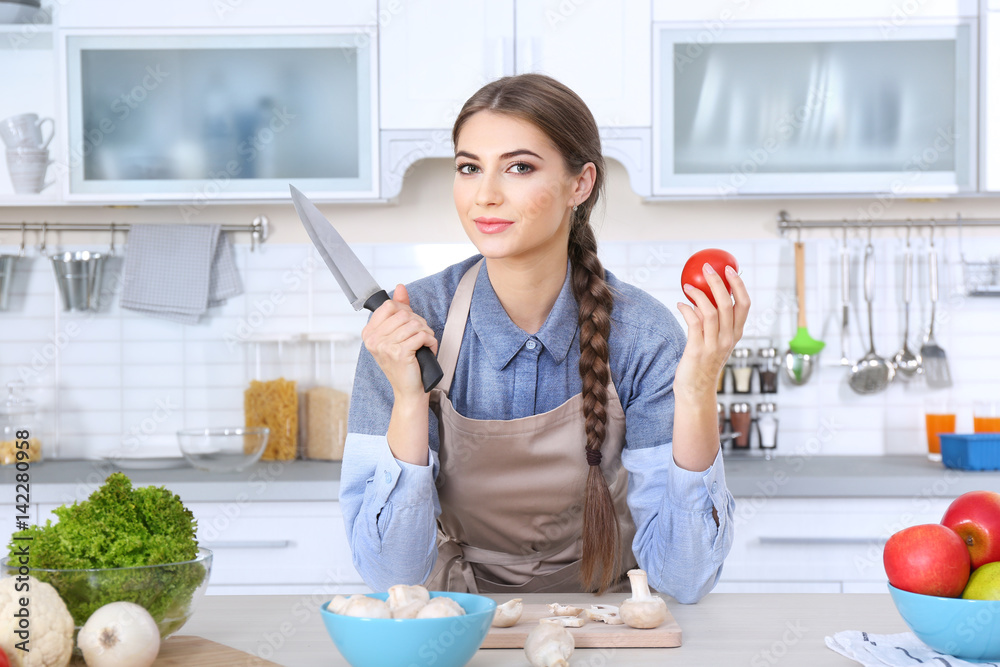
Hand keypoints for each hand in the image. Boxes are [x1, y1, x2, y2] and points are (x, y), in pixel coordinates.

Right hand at [362, 284, 438, 399]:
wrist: (408, 390)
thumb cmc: (404, 363)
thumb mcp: (397, 335)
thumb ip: (398, 310)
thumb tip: (400, 287)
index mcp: (369, 333)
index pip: (389, 306)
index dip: (405, 310)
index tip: (411, 323)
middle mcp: (374, 340)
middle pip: (404, 314)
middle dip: (419, 322)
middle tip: (421, 336)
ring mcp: (385, 346)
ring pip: (414, 324)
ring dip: (426, 332)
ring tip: (425, 343)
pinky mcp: (399, 353)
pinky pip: (421, 335)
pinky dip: (430, 341)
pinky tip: (428, 348)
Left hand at [675, 264, 749, 399]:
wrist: (696, 392)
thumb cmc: (702, 364)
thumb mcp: (713, 341)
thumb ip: (711, 322)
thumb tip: (700, 297)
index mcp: (736, 334)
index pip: (744, 304)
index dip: (739, 284)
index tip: (730, 268)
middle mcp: (728, 339)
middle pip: (728, 303)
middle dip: (718, 282)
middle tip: (707, 268)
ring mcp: (714, 345)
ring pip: (711, 311)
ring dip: (698, 294)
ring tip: (687, 286)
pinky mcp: (697, 350)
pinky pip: (694, 322)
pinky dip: (686, 309)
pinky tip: (680, 304)